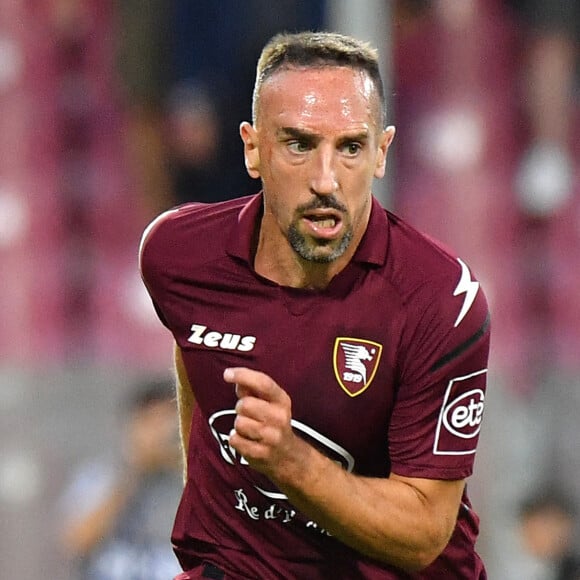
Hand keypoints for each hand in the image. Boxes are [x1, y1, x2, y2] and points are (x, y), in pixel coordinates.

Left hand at [224, 367, 302, 481]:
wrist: (286, 455)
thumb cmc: (272, 422)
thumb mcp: (268, 402)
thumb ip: (250, 388)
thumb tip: (232, 375)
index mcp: (282, 400)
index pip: (263, 383)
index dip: (243, 375)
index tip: (227, 374)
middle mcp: (279, 417)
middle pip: (245, 405)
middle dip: (240, 408)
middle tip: (248, 414)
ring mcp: (272, 437)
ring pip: (239, 423)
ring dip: (239, 425)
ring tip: (249, 428)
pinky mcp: (261, 453)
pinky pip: (235, 440)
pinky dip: (236, 439)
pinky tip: (246, 440)